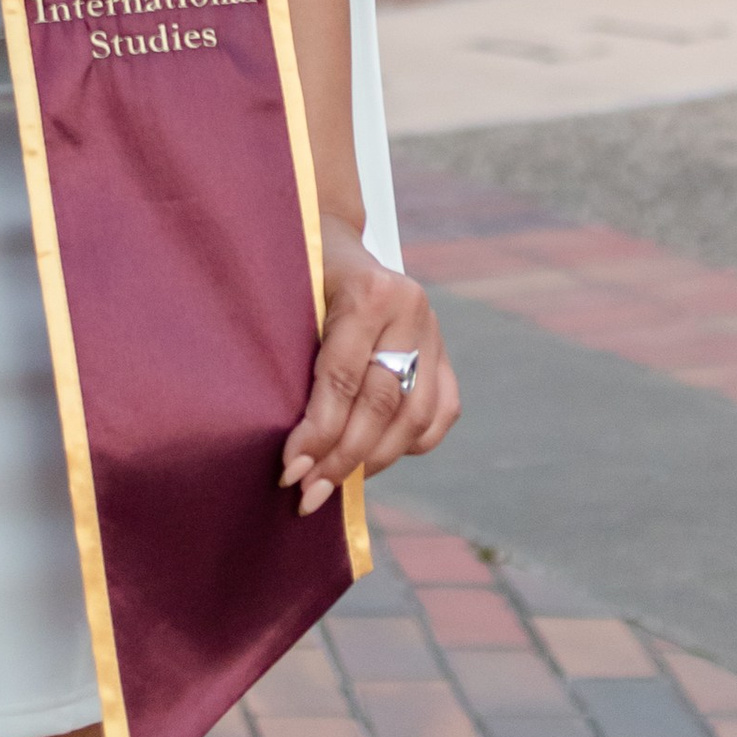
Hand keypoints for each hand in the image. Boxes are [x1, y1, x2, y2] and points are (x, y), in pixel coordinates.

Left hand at [280, 223, 458, 516]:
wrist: (333, 242)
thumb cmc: (297, 280)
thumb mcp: (290, 302)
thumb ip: (296, 360)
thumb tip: (292, 448)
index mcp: (371, 291)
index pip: (343, 377)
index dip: (317, 431)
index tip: (290, 469)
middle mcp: (412, 310)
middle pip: (382, 404)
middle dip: (342, 458)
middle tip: (309, 493)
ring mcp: (435, 333)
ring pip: (414, 418)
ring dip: (373, 461)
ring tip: (334, 485)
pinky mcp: (446, 354)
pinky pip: (439, 415)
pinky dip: (410, 445)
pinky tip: (374, 460)